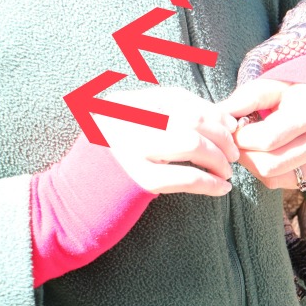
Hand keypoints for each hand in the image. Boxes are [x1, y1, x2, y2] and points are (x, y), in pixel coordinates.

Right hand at [94, 87, 238, 195]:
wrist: (71, 207)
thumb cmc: (111, 172)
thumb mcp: (129, 135)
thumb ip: (165, 123)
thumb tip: (224, 121)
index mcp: (122, 105)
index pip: (177, 97)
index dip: (210, 111)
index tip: (230, 126)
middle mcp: (124, 120)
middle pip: (190, 118)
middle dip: (221, 135)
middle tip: (233, 152)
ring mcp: (129, 148)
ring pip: (192, 144)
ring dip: (219, 158)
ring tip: (227, 171)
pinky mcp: (137, 180)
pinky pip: (187, 177)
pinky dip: (211, 183)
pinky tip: (223, 188)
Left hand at [219, 79, 305, 189]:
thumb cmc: (296, 96)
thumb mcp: (273, 87)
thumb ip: (246, 99)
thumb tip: (217, 114)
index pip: (267, 138)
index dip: (241, 137)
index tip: (232, 130)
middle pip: (269, 164)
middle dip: (243, 154)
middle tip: (235, 142)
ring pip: (273, 177)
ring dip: (251, 165)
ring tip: (248, 148)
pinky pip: (281, 183)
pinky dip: (265, 173)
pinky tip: (263, 155)